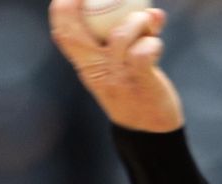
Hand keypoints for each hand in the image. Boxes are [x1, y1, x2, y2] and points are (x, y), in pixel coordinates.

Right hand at [49, 0, 183, 131]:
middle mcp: (96, 69)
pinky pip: (143, 53)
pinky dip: (153, 43)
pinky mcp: (139, 81)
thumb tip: (151, 11)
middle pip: (75, 32)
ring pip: (119, 36)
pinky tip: (157, 42)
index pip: (63, 32)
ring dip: (137, 22)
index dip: (63, 7)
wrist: (149, 132)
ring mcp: (116, 76)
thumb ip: (133, 39)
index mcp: (86, 64)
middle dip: (80, 3)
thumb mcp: (122, 66)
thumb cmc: (136, 91)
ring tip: (149, 21)